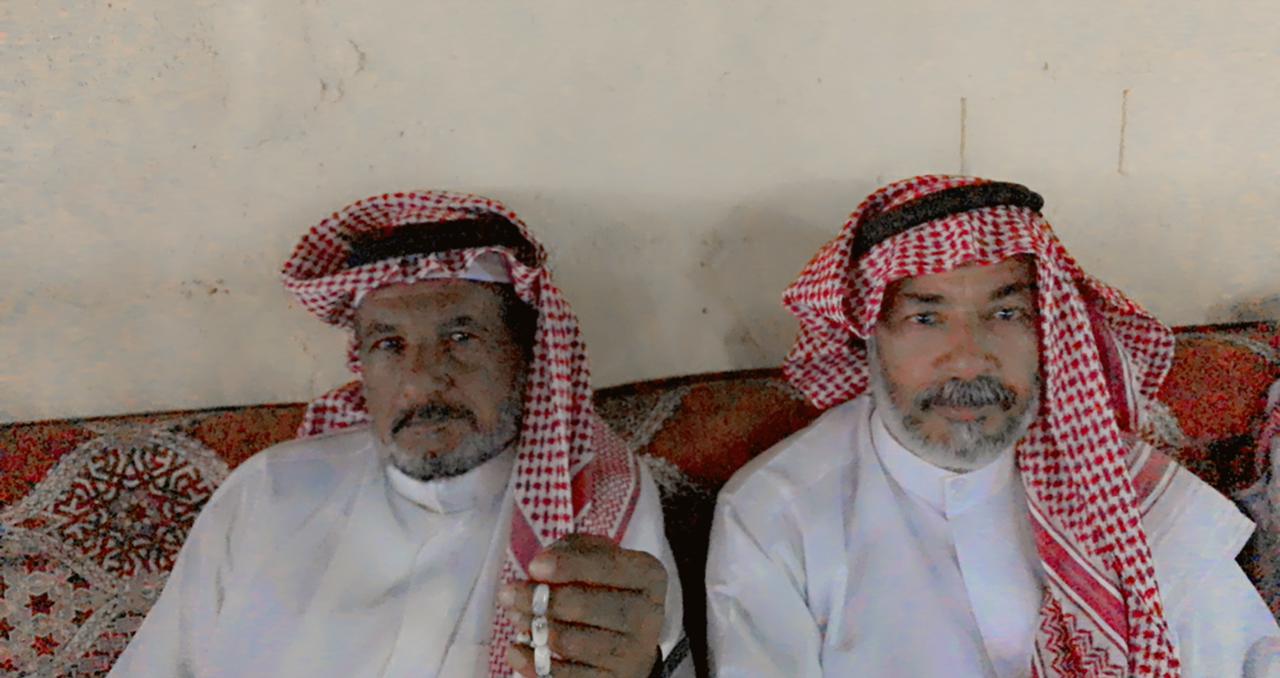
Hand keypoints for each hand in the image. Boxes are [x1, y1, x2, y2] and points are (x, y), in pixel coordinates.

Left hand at [499, 534, 666, 676]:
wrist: (628, 641)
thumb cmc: (606, 589)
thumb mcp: (598, 558)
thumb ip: (572, 550)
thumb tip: (540, 567)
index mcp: (649, 576)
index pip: (608, 566)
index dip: (567, 566)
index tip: (534, 566)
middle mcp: (647, 615)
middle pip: (584, 606)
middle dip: (539, 599)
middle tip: (509, 593)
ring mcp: (631, 653)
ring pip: (571, 643)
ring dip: (534, 629)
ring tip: (515, 618)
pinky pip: (566, 677)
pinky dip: (534, 664)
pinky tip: (516, 650)